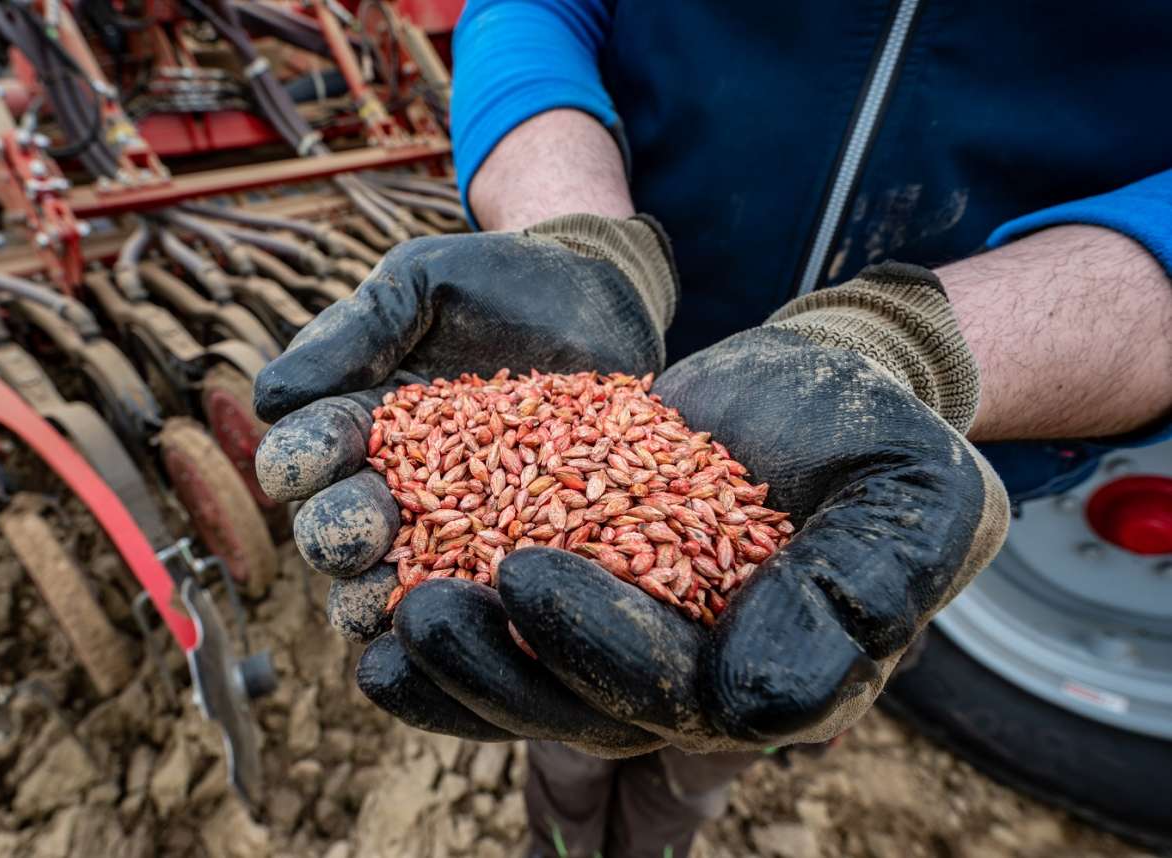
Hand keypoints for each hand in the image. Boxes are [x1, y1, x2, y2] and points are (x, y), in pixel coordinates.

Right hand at [251, 215, 677, 740]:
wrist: (602, 297)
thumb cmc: (498, 283)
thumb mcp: (420, 286)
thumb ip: (354, 333)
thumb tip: (267, 396)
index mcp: (353, 426)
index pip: (305, 454)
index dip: (300, 460)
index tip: (307, 458)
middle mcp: (390, 487)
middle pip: (338, 529)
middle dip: (337, 533)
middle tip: (359, 530)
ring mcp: (454, 527)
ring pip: (393, 580)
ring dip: (381, 595)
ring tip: (389, 599)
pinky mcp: (518, 550)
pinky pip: (481, 594)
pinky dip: (468, 610)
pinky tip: (473, 620)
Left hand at [361, 263, 1008, 753]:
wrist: (823, 389)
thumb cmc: (877, 440)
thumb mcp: (908, 503)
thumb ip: (859, 598)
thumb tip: (751, 700)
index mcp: (767, 675)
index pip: (672, 692)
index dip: (595, 648)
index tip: (522, 576)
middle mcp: (690, 676)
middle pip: (579, 705)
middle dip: (494, 669)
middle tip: (415, 612)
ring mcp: (627, 636)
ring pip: (529, 681)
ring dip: (451, 664)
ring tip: (379, 620)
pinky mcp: (580, 584)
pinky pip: (506, 625)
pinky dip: (445, 621)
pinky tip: (378, 613)